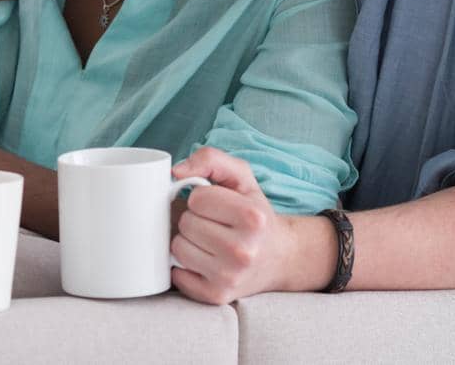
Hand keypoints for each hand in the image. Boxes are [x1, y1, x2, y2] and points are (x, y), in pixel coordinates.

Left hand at [169, 148, 295, 304]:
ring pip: (178, 248)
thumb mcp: (242, 178)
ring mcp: (229, 276)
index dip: (203, 197)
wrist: (279, 257)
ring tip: (210, 241)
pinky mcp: (216, 296)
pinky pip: (178, 275)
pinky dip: (185, 267)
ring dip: (189, 241)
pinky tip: (205, 261)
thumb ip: (211, 159)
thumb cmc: (255, 213)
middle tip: (215, 224)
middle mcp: (243, 250)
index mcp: (252, 217)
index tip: (218, 205)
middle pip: (186, 223)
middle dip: (195, 219)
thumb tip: (176, 172)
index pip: (197, 198)